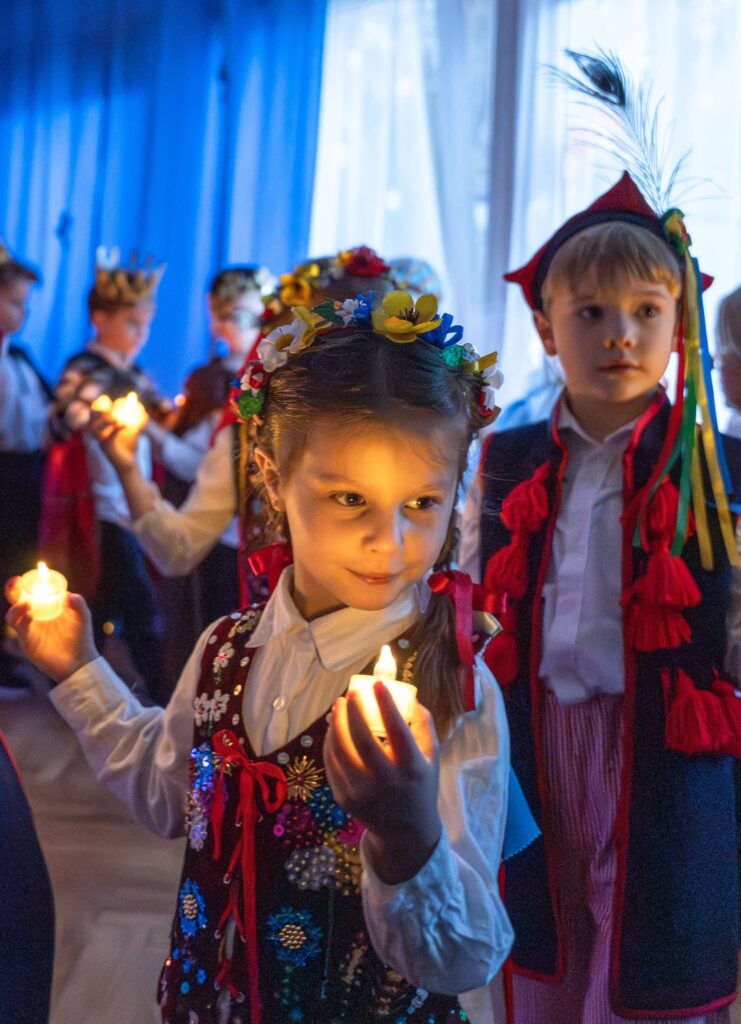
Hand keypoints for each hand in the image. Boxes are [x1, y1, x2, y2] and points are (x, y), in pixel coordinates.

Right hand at [5, 585, 97, 683]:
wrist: (79, 662)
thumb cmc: (80, 637)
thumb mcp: (82, 617)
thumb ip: (78, 604)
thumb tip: (67, 594)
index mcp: (46, 606)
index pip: (33, 590)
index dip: (30, 582)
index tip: (34, 572)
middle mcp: (34, 615)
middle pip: (17, 599)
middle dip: (13, 589)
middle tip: (15, 582)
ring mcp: (29, 628)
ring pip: (13, 615)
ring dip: (17, 607)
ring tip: (27, 604)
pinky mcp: (27, 642)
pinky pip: (19, 629)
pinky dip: (22, 620)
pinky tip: (30, 616)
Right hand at [89, 410, 143, 473]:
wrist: (130, 465)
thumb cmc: (129, 447)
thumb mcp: (133, 432)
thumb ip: (137, 422)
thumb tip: (144, 412)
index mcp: (102, 428)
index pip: (93, 414)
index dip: (97, 404)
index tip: (105, 398)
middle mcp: (98, 434)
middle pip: (91, 419)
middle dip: (100, 411)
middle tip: (112, 407)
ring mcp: (101, 442)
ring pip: (95, 428)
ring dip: (106, 419)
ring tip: (119, 418)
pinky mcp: (107, 449)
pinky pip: (109, 438)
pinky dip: (116, 430)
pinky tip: (125, 425)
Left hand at [324, 682, 441, 883]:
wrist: (405, 831)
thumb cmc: (420, 785)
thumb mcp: (432, 757)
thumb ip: (424, 725)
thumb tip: (410, 696)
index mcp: (411, 768)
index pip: (397, 731)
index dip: (386, 705)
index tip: (377, 683)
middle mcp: (386, 781)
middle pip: (362, 740)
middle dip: (353, 711)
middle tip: (350, 693)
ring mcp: (362, 792)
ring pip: (341, 751)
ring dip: (336, 723)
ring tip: (339, 706)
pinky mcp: (344, 798)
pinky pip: (332, 764)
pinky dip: (330, 742)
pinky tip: (333, 728)